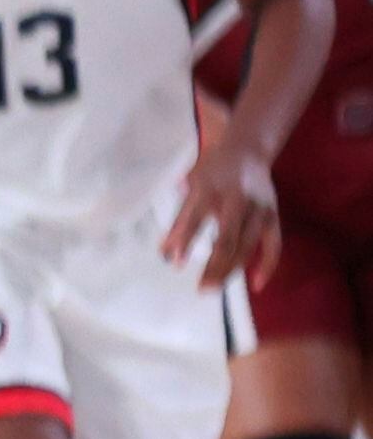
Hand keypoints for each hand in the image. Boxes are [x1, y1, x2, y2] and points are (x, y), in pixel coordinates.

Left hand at [167, 137, 282, 289]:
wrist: (245, 149)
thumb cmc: (211, 172)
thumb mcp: (190, 185)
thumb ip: (180, 217)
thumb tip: (165, 252)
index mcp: (210, 188)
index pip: (195, 219)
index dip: (185, 241)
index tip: (174, 263)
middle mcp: (238, 198)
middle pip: (227, 238)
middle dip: (214, 265)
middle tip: (201, 289)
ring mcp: (259, 208)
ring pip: (247, 245)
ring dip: (232, 270)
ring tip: (214, 288)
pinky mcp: (273, 215)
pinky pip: (273, 244)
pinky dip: (266, 264)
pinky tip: (255, 284)